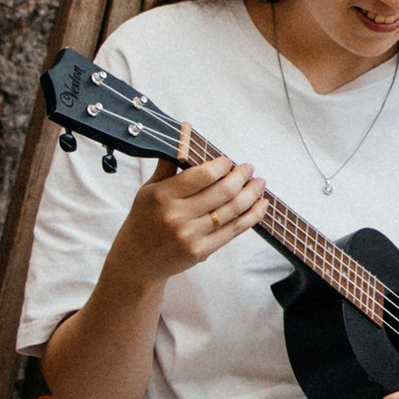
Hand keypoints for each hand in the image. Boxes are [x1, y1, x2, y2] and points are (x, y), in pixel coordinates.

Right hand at [105, 154, 266, 295]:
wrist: (137, 261)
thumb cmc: (143, 220)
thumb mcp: (148, 190)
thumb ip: (169, 166)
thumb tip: (185, 136)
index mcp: (163, 196)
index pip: (203, 175)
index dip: (223, 165)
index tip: (229, 161)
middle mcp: (177, 216)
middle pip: (223, 191)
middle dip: (242, 176)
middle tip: (249, 168)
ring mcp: (191, 235)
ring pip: (233, 210)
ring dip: (252, 194)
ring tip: (259, 183)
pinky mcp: (202, 251)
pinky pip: (234, 230)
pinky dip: (252, 216)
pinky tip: (261, 205)